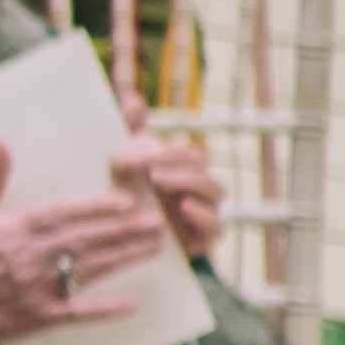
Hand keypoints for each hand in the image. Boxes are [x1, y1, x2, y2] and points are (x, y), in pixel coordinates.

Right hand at [0, 139, 175, 344]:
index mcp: (14, 228)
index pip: (65, 213)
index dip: (99, 207)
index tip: (129, 201)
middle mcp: (30, 256)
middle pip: (87, 239)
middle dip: (125, 229)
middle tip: (157, 221)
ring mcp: (37, 288)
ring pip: (90, 269)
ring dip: (125, 257)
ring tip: (154, 246)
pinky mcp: (40, 317)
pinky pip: (79, 312)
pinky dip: (106, 309)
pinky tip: (133, 303)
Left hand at [113, 118, 225, 265]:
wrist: (134, 246)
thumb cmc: (134, 199)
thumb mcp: (127, 166)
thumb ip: (132, 133)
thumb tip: (132, 98)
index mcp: (182, 167)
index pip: (182, 150)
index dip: (161, 148)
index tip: (132, 150)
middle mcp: (198, 186)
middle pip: (198, 163)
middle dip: (171, 160)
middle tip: (143, 164)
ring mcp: (206, 211)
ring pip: (213, 189)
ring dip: (187, 181)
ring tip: (159, 180)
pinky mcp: (207, 238)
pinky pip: (216, 226)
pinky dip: (202, 215)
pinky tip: (183, 207)